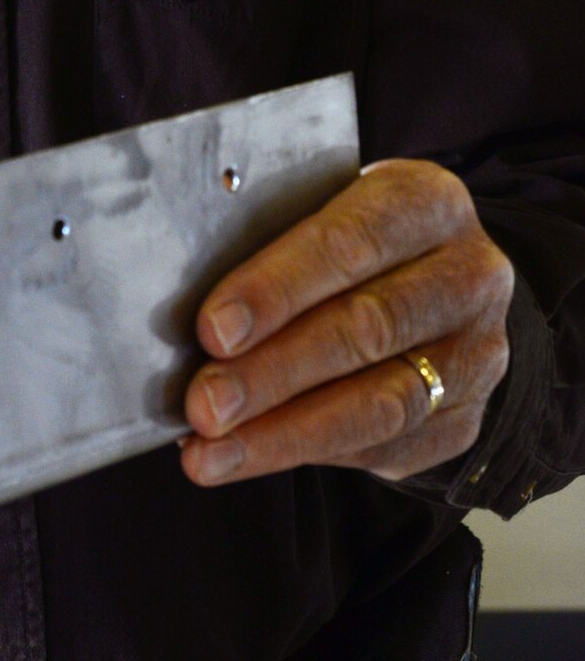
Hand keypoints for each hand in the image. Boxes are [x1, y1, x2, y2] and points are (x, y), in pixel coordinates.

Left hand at [181, 159, 513, 486]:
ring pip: (382, 403)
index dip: (278, 288)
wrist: (435, 278)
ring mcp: (477, 353)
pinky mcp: (463, 419)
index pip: (351, 242)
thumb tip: (184, 308)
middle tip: (204, 404)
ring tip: (213, 449)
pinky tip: (248, 457)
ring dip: (285, 432)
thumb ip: (271, 241)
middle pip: (367, 328)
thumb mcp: (324, 208)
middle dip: (272, 372)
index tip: (212, 329)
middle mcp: (469, 276)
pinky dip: (308, 455)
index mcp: (426, 202)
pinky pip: (387, 448)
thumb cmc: (352, 237)